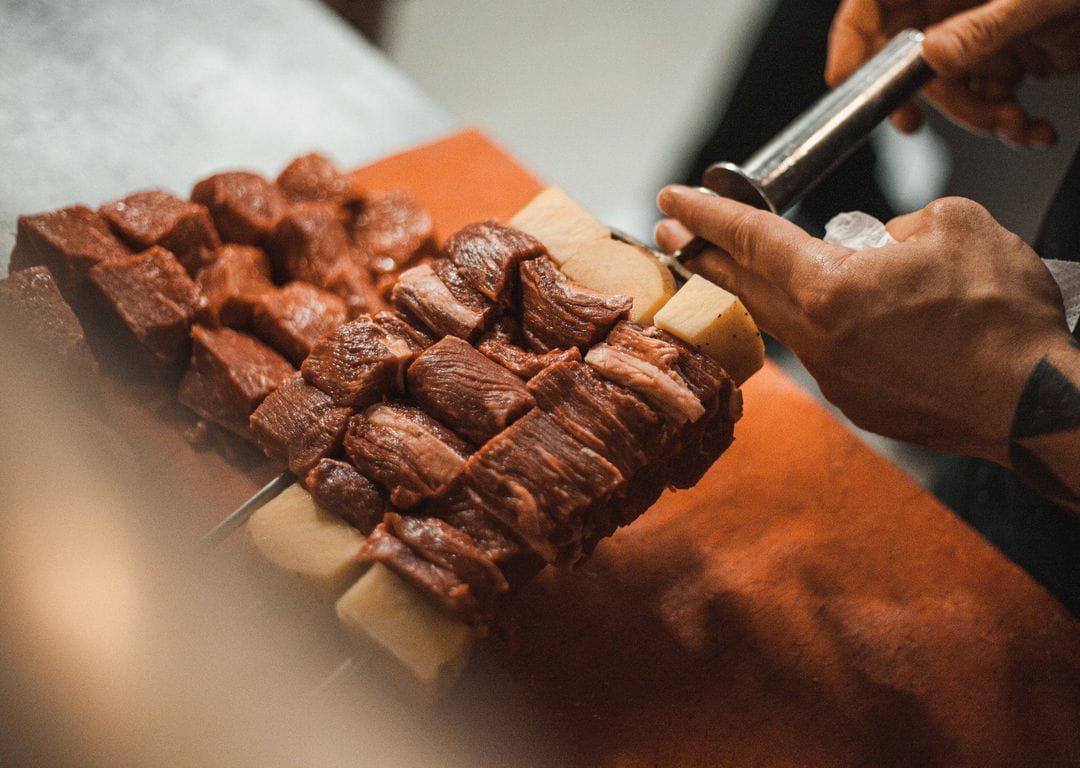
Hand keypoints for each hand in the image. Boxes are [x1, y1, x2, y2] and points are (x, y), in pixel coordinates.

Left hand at [655, 185, 1074, 465]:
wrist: (1034, 403)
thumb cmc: (1001, 318)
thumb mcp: (956, 226)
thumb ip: (899, 225)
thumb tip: (879, 245)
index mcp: (828, 287)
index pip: (750, 239)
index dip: (707, 213)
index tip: (672, 199)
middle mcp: (817, 337)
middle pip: (742, 286)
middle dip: (701, 255)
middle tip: (670, 234)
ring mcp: (834, 377)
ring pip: (782, 322)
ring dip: (756, 292)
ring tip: (743, 270)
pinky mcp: (858, 402)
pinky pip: (827, 353)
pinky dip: (824, 327)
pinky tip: (849, 316)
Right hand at [826, 0, 1079, 146]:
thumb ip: (984, 25)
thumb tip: (932, 55)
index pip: (872, 5)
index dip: (851, 43)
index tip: (846, 83)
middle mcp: (956, 4)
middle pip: (909, 62)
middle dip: (938, 101)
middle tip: (950, 117)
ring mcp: (984, 34)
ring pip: (952, 94)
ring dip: (984, 121)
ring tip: (1017, 124)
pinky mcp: (1012, 60)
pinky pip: (991, 103)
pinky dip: (1013, 127)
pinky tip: (1033, 129)